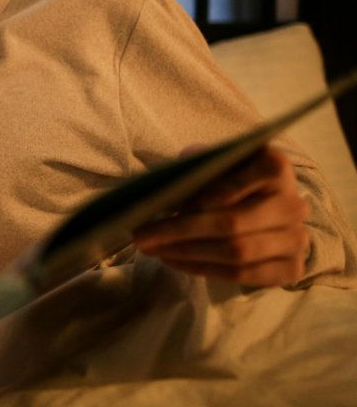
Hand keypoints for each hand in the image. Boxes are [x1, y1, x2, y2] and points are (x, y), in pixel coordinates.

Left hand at [133, 145, 309, 285]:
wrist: (267, 207)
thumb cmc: (229, 178)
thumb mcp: (215, 163)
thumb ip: (197, 168)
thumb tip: (165, 186)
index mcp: (275, 167)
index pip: (242, 180)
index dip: (211, 194)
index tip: (175, 204)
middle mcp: (293, 204)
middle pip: (233, 223)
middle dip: (181, 231)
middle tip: (142, 235)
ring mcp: (296, 239)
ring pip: (236, 253)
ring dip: (187, 254)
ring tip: (152, 249)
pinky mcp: (290, 269)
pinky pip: (242, 275)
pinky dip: (202, 269)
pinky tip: (173, 261)